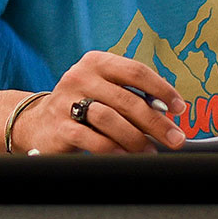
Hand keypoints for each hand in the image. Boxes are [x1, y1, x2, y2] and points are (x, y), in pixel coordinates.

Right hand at [17, 51, 187, 153]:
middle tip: (175, 138)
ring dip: (136, 138)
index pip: (135, 71)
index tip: (179, 108)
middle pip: (127, 99)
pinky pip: (91, 138)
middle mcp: (80, 77)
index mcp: (96, 62)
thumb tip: (168, 115)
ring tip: (149, 152)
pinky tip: (125, 156)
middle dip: (156, 122)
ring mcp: (67, 101)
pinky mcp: (59, 126)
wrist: (38, 124)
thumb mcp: (104, 92)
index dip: (161, 90)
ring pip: (109, 118)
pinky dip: (112, 149)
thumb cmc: (82, 106)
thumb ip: (131, 96)